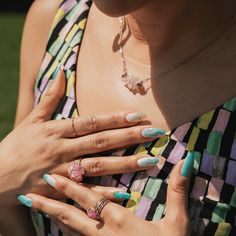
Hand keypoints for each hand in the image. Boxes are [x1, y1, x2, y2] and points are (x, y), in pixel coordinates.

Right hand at [0, 69, 165, 205]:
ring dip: (125, 164)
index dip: (114, 119)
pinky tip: (125, 191)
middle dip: (128, 137)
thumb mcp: (31, 119)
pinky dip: (104, 192)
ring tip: (150, 160)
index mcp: (56, 131)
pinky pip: (85, 192)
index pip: (90, 122)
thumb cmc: (15, 146)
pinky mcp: (59, 192)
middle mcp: (61, 150)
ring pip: (98, 166)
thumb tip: (61, 72)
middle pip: (100, 142)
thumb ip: (48, 97)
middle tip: (153, 133)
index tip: (137, 115)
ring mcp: (62, 172)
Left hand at [25, 159, 191, 235]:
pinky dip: (64, 231)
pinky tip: (57, 227)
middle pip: (70, 215)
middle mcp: (102, 234)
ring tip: (35, 206)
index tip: (52, 176)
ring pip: (68, 230)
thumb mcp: (177, 224)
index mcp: (119, 221)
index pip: (89, 199)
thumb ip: (178, 192)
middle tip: (30, 193)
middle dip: (50, 203)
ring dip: (52, 216)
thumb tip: (185, 162)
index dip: (71, 187)